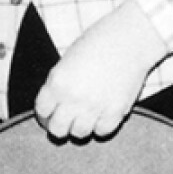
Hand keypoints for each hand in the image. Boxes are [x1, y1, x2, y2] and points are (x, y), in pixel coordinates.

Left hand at [33, 0, 163, 139]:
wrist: (131, 39)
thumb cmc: (99, 42)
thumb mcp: (67, 60)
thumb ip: (58, 84)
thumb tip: (54, 105)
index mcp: (58, 82)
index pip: (42, 111)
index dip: (44, 114)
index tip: (50, 114)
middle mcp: (73, 98)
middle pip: (57, 130)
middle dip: (58, 126)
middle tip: (65, 120)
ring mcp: (95, 107)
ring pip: (79, 134)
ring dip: (79, 127)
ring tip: (84, 117)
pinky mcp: (116, 112)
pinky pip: (102, 132)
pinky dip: (100, 127)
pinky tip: (101, 115)